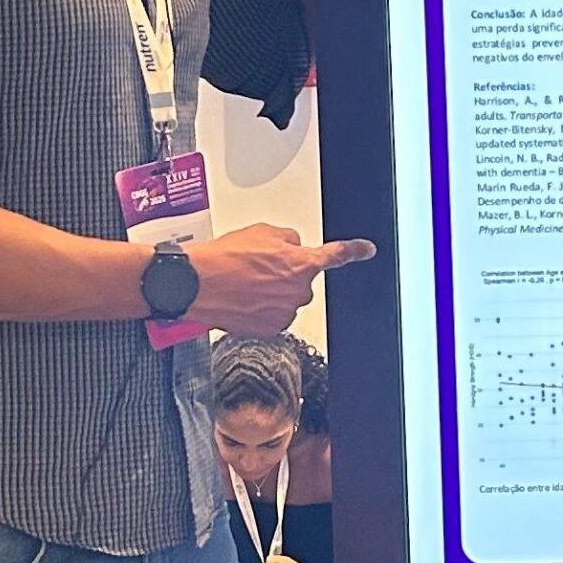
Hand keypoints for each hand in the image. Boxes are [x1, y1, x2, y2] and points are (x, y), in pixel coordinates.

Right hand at [189, 224, 373, 335]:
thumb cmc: (223, 258)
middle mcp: (298, 291)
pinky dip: (261, 308)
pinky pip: (273, 315)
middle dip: (285, 273)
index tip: (367, 250)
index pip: (337, 255)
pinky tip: (243, 297)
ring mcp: (285, 312)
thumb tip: (292, 246)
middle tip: (257, 267)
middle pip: (302, 280)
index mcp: (302, 263)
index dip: (355, 251)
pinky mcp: (271, 329)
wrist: (195, 283)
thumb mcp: (261, 233)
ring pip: (286, 298)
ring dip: (272, 291)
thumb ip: (287, 240)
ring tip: (244, 282)